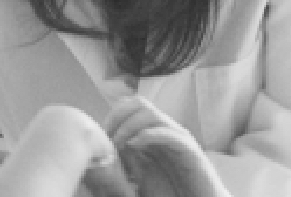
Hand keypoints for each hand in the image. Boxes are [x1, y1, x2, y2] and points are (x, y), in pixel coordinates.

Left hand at [103, 96, 230, 196]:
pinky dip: (149, 135)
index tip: (101, 136)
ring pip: (151, 114)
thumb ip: (126, 158)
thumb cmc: (171, 191)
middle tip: (108, 137)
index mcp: (153, 131)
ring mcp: (178, 137)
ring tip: (119, 144)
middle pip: (139, 103)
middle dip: (118, 116)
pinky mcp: (190, 150)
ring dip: (129, 126)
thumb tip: (105, 147)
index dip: (112, 116)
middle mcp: (165, 129)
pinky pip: (170, 134)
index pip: (129, 106)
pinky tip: (134, 145)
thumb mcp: (140, 173)